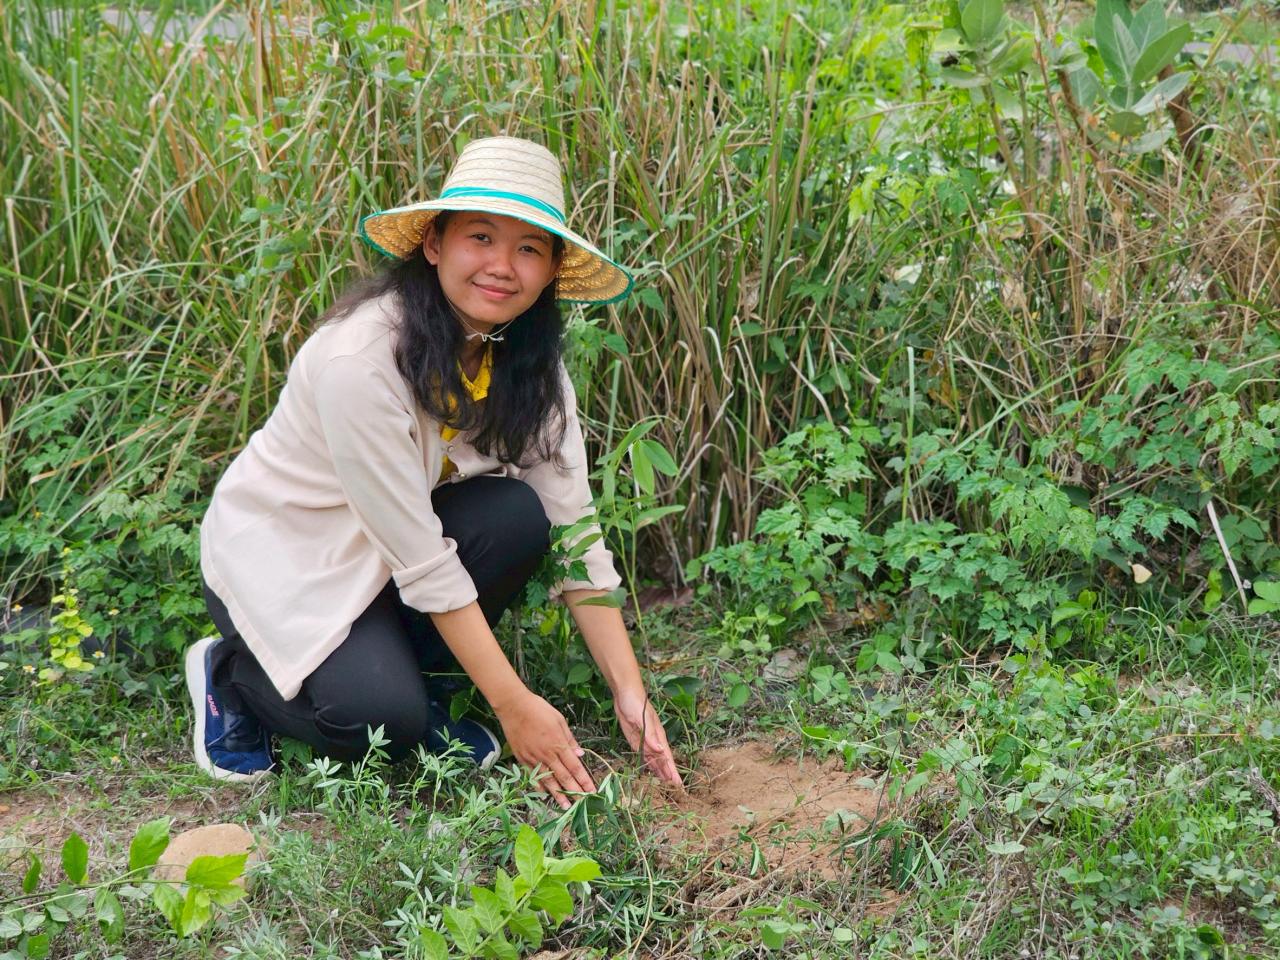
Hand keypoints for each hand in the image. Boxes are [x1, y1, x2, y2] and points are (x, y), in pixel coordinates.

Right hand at [495, 692, 595, 809]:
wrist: (513, 707)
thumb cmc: (539, 709)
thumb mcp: (559, 720)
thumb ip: (570, 739)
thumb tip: (580, 754)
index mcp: (559, 744)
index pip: (575, 767)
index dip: (584, 780)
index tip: (592, 791)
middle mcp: (547, 754)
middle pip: (564, 777)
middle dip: (574, 791)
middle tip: (582, 804)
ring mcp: (534, 758)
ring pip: (548, 781)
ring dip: (558, 795)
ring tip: (566, 807)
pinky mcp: (522, 759)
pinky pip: (533, 776)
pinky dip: (539, 787)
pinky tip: (545, 795)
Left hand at [614, 687, 682, 787]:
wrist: (625, 694)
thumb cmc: (636, 704)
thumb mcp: (643, 719)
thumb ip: (651, 736)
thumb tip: (661, 750)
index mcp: (659, 736)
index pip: (668, 758)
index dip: (673, 771)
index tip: (678, 784)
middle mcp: (654, 741)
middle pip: (663, 761)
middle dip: (669, 775)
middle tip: (675, 791)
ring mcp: (645, 741)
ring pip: (654, 760)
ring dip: (659, 772)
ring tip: (665, 785)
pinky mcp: (636, 740)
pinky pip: (644, 755)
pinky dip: (649, 764)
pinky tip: (652, 771)